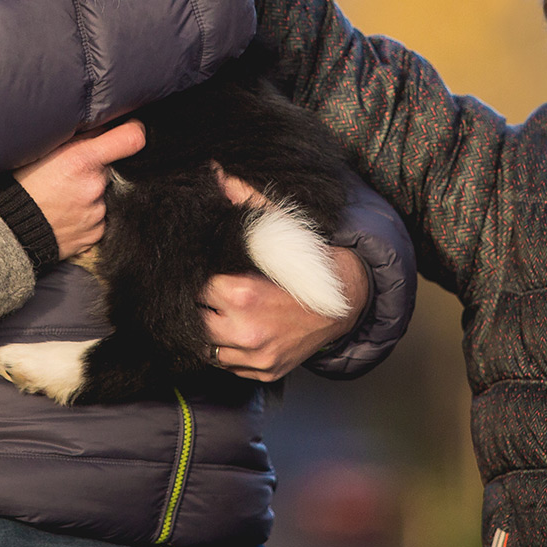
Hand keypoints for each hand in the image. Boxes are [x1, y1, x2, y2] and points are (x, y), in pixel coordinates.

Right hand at [13, 122, 143, 260]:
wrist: (8, 229)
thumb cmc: (21, 185)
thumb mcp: (43, 150)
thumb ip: (78, 136)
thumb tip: (105, 121)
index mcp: (82, 160)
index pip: (131, 138)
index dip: (133, 130)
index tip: (129, 130)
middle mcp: (94, 187)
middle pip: (114, 168)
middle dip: (99, 169)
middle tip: (72, 174)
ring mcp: (97, 214)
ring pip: (105, 195)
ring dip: (92, 194)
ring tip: (64, 196)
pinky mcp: (95, 235)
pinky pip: (99, 218)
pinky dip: (87, 215)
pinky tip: (66, 213)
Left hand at [200, 168, 370, 380]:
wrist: (349, 303)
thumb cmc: (313, 265)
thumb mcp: (282, 229)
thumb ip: (246, 202)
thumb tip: (217, 175)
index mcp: (243, 295)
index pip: (196, 288)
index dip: (199, 276)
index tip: (206, 268)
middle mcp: (247, 331)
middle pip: (196, 319)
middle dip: (202, 303)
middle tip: (213, 289)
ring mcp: (257, 356)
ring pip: (208, 347)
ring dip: (211, 329)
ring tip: (223, 310)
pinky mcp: (266, 371)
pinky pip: (230, 365)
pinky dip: (229, 350)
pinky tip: (238, 329)